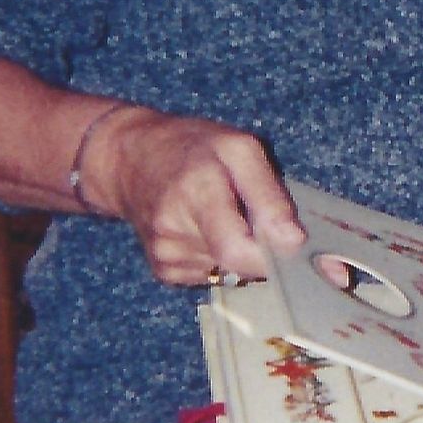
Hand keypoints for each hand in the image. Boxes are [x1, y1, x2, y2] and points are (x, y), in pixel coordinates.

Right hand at [76, 106, 305, 285]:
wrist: (129, 160)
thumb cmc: (189, 147)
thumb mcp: (238, 149)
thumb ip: (269, 194)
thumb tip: (293, 241)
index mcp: (197, 193)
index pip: (239, 251)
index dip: (271, 253)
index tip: (285, 238)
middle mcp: (175, 231)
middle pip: (240, 265)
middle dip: (258, 247)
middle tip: (250, 213)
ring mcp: (166, 256)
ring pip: (229, 273)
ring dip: (237, 250)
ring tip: (221, 215)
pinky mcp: (163, 271)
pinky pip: (211, 276)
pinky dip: (218, 257)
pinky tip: (204, 229)